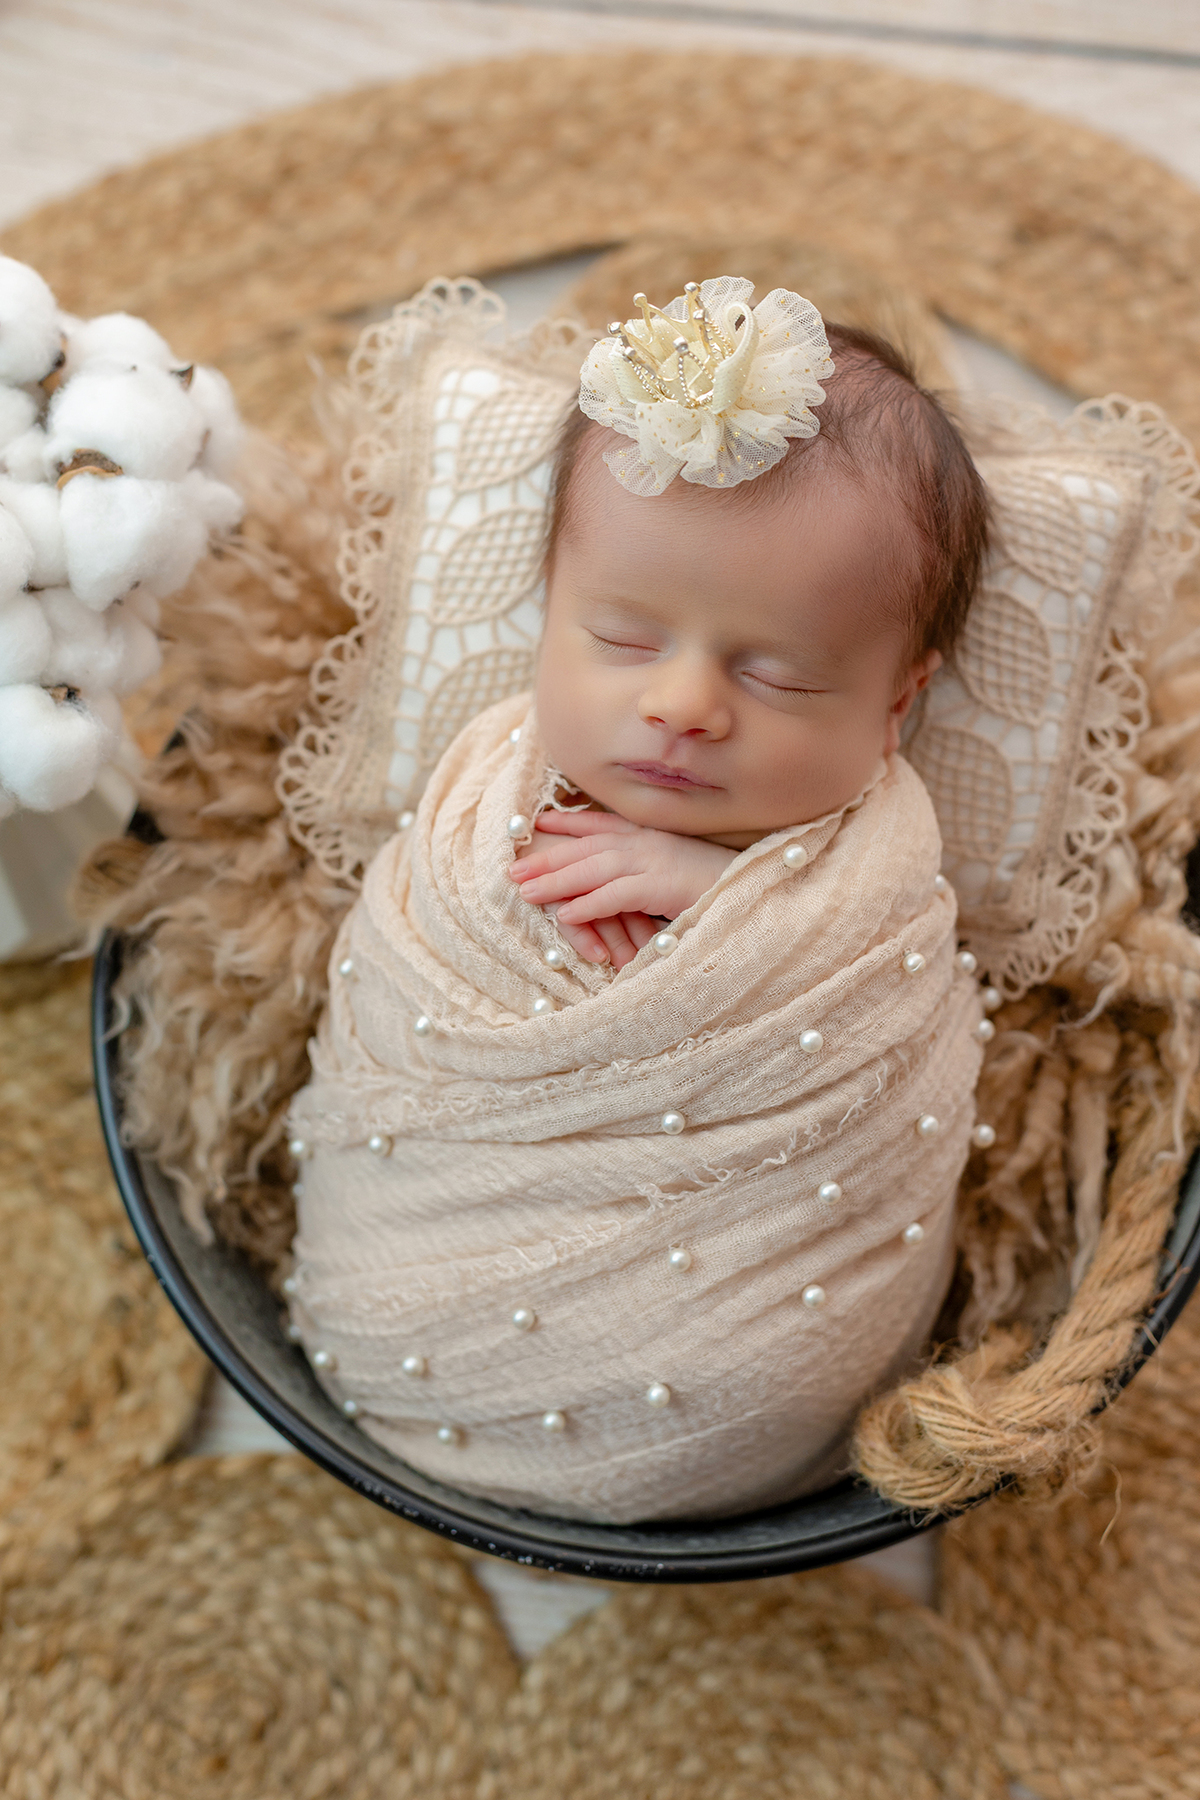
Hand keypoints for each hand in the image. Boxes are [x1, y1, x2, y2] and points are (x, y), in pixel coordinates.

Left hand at [510, 811, 735, 969]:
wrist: (754, 888)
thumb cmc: (718, 882)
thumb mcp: (677, 865)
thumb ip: (649, 864)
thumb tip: (623, 875)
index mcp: (650, 834)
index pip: (601, 823)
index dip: (568, 822)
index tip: (539, 823)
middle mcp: (647, 843)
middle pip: (587, 847)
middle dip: (548, 857)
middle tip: (514, 869)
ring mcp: (654, 863)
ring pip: (594, 869)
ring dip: (557, 882)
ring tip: (525, 893)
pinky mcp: (662, 887)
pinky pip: (617, 896)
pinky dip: (590, 905)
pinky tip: (567, 915)